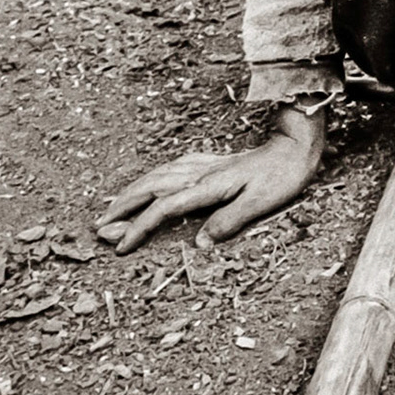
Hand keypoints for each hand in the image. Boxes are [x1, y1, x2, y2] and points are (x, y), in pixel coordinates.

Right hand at [97, 106, 322, 252]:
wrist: (296, 147)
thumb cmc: (282, 177)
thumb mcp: (260, 203)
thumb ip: (229, 221)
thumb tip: (200, 244)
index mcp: (209, 186)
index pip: (164, 208)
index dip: (140, 228)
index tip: (121, 247)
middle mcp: (200, 174)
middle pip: (151, 188)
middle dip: (122, 207)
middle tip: (99, 226)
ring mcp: (204, 166)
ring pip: (157, 175)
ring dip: (132, 191)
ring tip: (112, 207)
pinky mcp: (211, 162)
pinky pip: (171, 168)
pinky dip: (152, 176)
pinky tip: (150, 182)